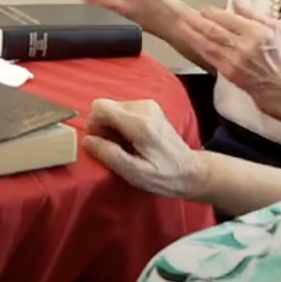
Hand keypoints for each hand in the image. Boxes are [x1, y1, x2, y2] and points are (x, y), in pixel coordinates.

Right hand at [83, 98, 207, 199]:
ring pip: (113, 107)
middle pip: (105, 106)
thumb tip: (88, 140)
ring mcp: (148, 105)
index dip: (94, 124)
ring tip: (124, 146)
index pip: (100, 106)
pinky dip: (121, 123)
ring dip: (112, 126)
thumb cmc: (164, 176)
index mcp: (139, 123)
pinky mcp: (150, 107)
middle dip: (103, 126)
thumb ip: (111, 155)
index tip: (102, 143)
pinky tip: (131, 139)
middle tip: (114, 148)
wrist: (192, 171)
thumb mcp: (136, 174)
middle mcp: (144, 107)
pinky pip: (123, 109)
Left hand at [180, 0, 280, 120]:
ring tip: (179, 24)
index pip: (227, 18)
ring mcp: (235, 62)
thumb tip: (236, 0)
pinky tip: (190, 43)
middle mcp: (244, 46)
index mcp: (258, 33)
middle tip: (183, 13)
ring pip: (207, 44)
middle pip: (212, 30)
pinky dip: (198, 49)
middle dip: (195, 21)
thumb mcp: (278, 31)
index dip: (211, 12)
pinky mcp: (229, 75)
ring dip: (191, 34)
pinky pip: (209, 59)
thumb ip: (255, 15)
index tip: (202, 8)